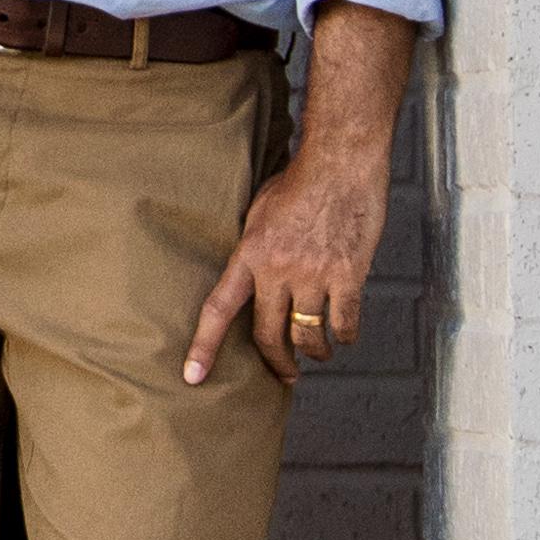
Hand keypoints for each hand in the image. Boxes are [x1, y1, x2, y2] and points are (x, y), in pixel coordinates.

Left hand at [185, 4, 412, 386]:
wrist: (341, 162)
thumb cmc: (300, 181)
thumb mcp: (259, 211)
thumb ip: (253, 248)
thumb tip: (249, 274)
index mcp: (249, 254)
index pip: (218, 308)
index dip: (204, 346)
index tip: (192, 377)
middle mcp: (277, 269)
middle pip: (267, 334)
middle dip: (276, 363)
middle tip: (285, 377)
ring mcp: (314, 274)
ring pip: (308, 337)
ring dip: (315, 353)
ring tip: (319, 354)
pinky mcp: (348, 275)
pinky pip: (344, 323)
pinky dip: (345, 336)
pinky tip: (345, 336)